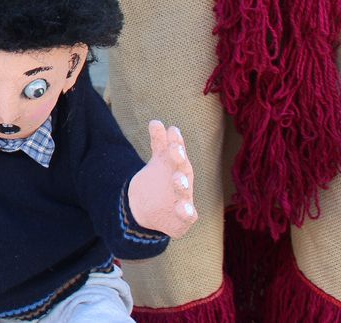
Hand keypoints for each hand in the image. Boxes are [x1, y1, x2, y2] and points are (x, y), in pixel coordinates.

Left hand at [127, 120, 197, 237]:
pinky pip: (187, 215)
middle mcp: (183, 181)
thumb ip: (159, 143)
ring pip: (184, 191)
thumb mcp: (159, 162)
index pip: (176, 152)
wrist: (153, 212)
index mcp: (177, 166)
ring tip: (177, 179)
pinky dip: (186, 212)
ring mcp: (184, 199)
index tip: (172, 129)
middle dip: (179, 159)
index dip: (175, 141)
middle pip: (182, 168)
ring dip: (181, 184)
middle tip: (174, 149)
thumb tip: (156, 121)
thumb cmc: (161, 182)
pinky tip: (183, 208)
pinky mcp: (183, 217)